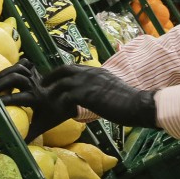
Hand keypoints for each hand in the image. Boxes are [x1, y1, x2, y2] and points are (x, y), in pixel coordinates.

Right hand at [0, 61, 76, 142]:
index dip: (2, 100)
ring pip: (19, 68)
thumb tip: (17, 148)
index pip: (16, 98)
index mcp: (35, 99)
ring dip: (6, 74)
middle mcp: (35, 86)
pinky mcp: (37, 72)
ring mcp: (37, 77)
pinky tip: (9, 74)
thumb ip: (30, 135)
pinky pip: (25, 64)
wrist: (71, 99)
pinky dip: (15, 66)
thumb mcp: (43, 126)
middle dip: (1, 83)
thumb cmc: (55, 114)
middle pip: (16, 78)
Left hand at [41, 65, 156, 129]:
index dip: (62, 73)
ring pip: (61, 83)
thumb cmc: (129, 100)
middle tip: (43, 85)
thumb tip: (96, 96)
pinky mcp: (86, 94)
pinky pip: (66, 98)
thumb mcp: (113, 88)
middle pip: (64, 69)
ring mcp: (87, 82)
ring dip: (52, 92)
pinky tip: (60, 111)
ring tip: (46, 101)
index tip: (55, 79)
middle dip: (51, 77)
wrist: (136, 104)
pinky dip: (61, 104)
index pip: (74, 67)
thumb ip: (101, 88)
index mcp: (97, 71)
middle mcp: (90, 73)